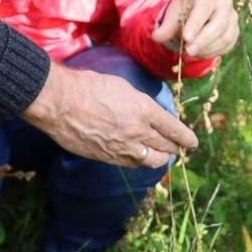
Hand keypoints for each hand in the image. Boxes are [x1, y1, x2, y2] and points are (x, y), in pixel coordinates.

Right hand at [23, 62, 197, 168]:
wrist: (60, 102)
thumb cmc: (88, 86)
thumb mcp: (122, 87)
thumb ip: (140, 103)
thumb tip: (148, 113)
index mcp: (144, 110)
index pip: (174, 130)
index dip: (186, 138)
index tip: (191, 143)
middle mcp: (137, 132)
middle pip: (166, 148)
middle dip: (173, 148)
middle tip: (175, 147)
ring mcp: (123, 147)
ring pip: (151, 161)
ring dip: (158, 158)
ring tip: (159, 155)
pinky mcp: (107, 157)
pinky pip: (131, 164)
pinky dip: (138, 161)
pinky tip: (138, 157)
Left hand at [152, 0, 239, 60]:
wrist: (195, 15)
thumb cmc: (185, 11)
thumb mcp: (174, 14)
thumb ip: (166, 26)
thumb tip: (156, 36)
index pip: (204, 7)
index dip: (196, 23)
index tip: (186, 38)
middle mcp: (225, 2)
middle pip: (219, 23)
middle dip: (203, 39)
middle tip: (188, 51)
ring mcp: (233, 18)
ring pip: (225, 36)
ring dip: (207, 48)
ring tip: (191, 52)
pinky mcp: (235, 32)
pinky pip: (227, 45)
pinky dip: (213, 52)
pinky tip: (200, 53)